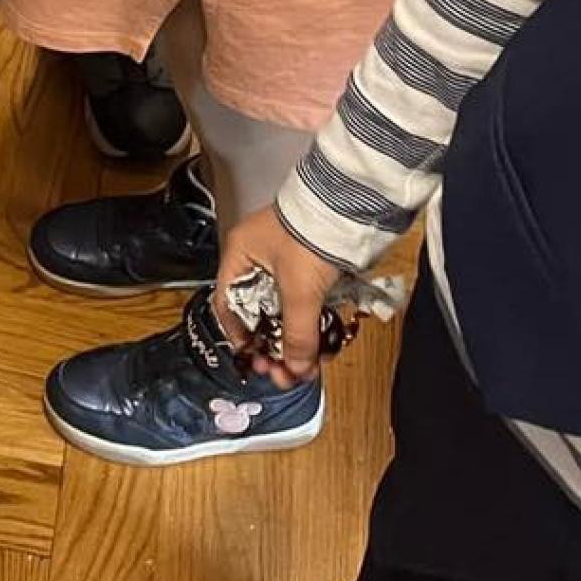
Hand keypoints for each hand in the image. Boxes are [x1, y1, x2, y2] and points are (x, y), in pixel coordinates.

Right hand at [215, 204, 343, 386]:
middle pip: (260, 313)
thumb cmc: (311, 236)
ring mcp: (286, 262)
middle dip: (274, 347)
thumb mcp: (299, 289)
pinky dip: (313, 326)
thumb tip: (296, 369)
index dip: (241, 335)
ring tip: (308, 368)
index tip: (256, 361)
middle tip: (284, 374)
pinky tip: (323, 347)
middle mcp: (258, 258)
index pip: (228, 303)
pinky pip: (305, 304)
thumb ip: (297, 333)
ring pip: (285, 311)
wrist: (351, 206)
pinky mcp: (311, 266)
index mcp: (240, 254)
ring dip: (296, 341)